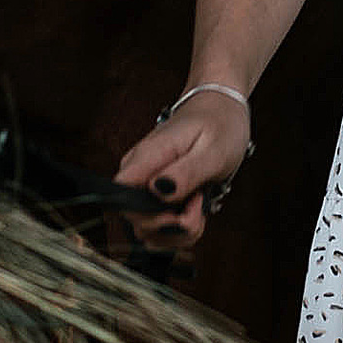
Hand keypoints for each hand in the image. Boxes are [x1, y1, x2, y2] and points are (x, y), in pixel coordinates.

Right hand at [114, 85, 251, 251]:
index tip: (181, 211)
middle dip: (172, 227)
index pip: (122, 198)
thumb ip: (186, 172)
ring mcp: (145, 186)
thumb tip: (158, 190)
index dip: (149, 217)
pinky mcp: (155, 196)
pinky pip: (160, 227)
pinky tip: (195, 212)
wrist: (220, 111)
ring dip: (178, 232)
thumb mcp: (213, 150)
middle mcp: (138, 173)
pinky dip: (181, 230)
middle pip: (135, 221)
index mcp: (146, 157)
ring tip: (199, 206)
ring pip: (148, 230)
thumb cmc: (219, 125)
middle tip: (198, 205)